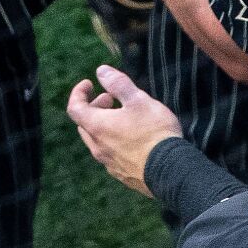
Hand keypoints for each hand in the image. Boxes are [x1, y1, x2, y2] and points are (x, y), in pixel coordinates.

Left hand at [67, 65, 182, 195]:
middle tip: (111, 99)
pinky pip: (110, 155)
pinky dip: (114, 141)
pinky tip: (134, 139)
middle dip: (94, 107)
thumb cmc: (154, 132)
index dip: (78, 92)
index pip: (74, 108)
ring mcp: (110, 165)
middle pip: (85, 124)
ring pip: (98, 141)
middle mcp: (99, 148)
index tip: (90, 83)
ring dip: (104, 125)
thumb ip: (117, 84)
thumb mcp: (137, 100)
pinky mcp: (123, 175)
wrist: (172, 172)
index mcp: (98, 127)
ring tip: (125, 117)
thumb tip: (101, 71)